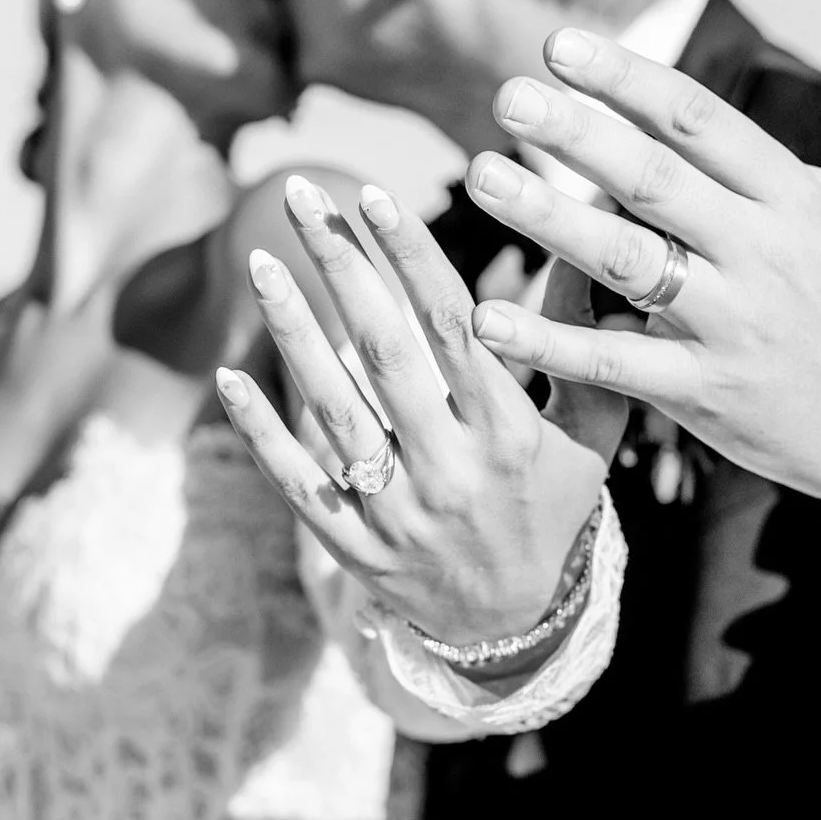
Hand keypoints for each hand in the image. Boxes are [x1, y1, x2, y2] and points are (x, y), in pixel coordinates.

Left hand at [215, 175, 624, 650]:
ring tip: (262, 262)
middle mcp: (449, 469)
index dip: (411, 256)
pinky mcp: (354, 545)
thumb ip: (580, 346)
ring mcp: (396, 511)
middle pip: (383, 352)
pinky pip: (297, 480)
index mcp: (507, 433)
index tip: (376, 194)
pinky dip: (260, 428)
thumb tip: (573, 253)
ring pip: (333, 410)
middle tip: (301, 196)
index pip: (451, 328)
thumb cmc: (554, 505)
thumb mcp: (590, 432)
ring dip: (292, 331)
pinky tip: (229, 374)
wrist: (519, 625)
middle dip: (341, 266)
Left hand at [465, 0, 820, 541]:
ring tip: (479, 176)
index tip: (560, 45)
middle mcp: (761, 253)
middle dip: (579, 136)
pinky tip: (487, 317)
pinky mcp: (704, 392)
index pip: (699, 123)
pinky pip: (617, 364)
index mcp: (792, 197)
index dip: (629, 81)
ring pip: (629, 264)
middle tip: (506, 95)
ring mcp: (730, 325)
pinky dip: (552, 343)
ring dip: (549, 221)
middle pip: (657, 182)